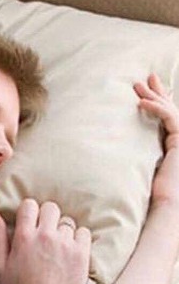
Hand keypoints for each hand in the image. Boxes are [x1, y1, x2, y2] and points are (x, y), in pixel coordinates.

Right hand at [0, 199, 90, 283]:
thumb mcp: (0, 267)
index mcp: (24, 237)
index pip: (30, 205)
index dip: (29, 211)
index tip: (30, 221)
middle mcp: (46, 236)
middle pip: (51, 208)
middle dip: (47, 216)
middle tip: (45, 231)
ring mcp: (66, 244)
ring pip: (67, 221)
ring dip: (62, 230)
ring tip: (58, 245)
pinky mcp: (82, 254)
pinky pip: (84, 232)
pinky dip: (78, 238)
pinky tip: (71, 250)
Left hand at [135, 74, 178, 208]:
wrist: (166, 205)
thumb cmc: (150, 192)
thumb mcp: (138, 165)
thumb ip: (135, 151)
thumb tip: (112, 143)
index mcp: (172, 144)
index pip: (167, 118)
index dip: (158, 102)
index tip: (144, 90)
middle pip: (171, 109)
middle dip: (158, 92)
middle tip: (146, 78)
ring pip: (171, 111)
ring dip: (154, 96)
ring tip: (137, 86)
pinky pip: (171, 119)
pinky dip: (156, 109)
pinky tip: (141, 103)